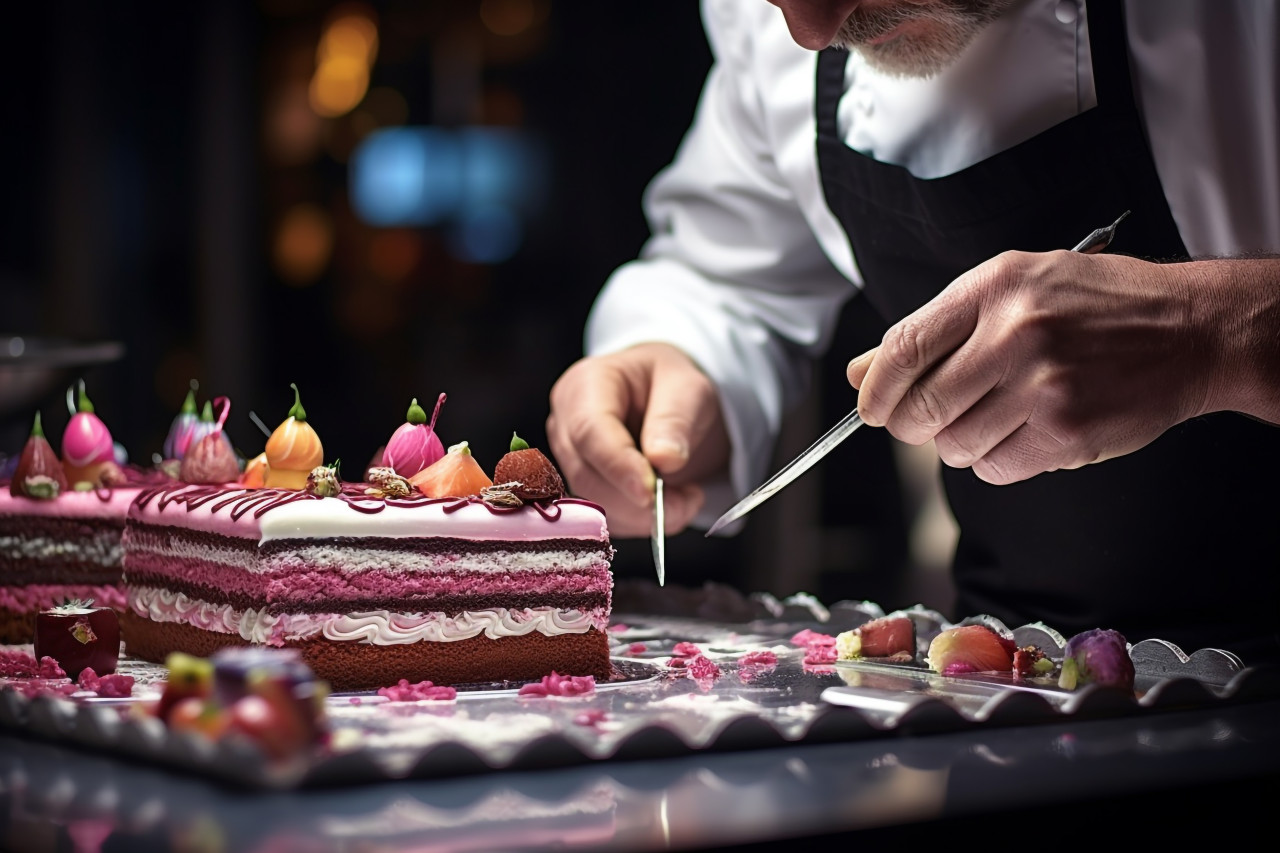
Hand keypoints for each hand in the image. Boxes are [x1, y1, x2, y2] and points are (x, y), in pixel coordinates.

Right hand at [547, 343, 730, 536]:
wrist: (668, 401)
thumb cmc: (672, 386)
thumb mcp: (688, 388)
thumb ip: (676, 420)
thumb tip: (664, 460)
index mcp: (585, 385)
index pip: (589, 432)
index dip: (618, 466)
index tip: (651, 492)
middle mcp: (565, 423)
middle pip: (586, 474)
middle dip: (635, 500)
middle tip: (686, 502)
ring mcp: (570, 459)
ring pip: (593, 503)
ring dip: (642, 515)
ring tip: (686, 499)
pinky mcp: (583, 488)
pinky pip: (604, 519)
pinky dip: (640, 522)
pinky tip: (671, 504)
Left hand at [846, 250, 1216, 483]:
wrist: (1191, 329)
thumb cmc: (1096, 305)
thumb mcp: (1014, 287)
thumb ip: (936, 328)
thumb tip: (864, 371)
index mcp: (994, 288)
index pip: (904, 346)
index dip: (875, 388)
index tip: (871, 406)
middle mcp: (1015, 334)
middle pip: (920, 406)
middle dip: (909, 424)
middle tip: (926, 419)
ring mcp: (1043, 386)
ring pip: (954, 445)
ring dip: (960, 443)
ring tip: (995, 416)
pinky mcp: (1067, 433)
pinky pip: (996, 469)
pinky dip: (998, 462)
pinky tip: (1025, 433)